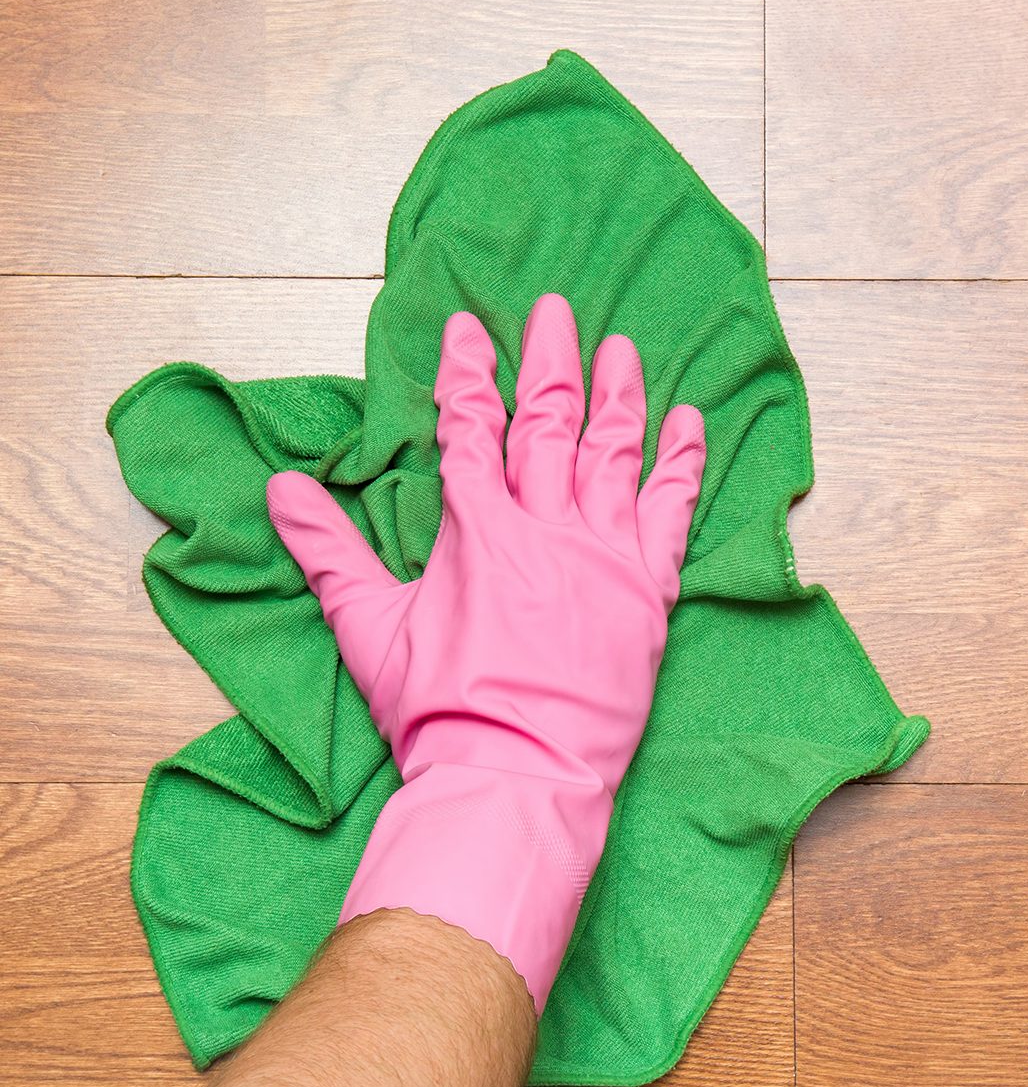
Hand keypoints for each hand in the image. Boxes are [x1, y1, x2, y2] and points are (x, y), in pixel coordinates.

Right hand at [266, 293, 704, 1008]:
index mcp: (477, 530)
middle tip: (555, 310)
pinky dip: (681, 464)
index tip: (470, 327)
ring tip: (621, 349)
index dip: (467, 372)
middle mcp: (546, 526)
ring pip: (614, 452)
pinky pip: (672, 512)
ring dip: (617, 394)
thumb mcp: (370, 630)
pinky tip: (691, 424)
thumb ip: (327, 553)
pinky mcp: (647, 590)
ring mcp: (603, 555)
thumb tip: (278, 490)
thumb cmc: (439, 711)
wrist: (517, 776)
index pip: (469, 428)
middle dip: (549, 359)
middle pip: (548, 421)